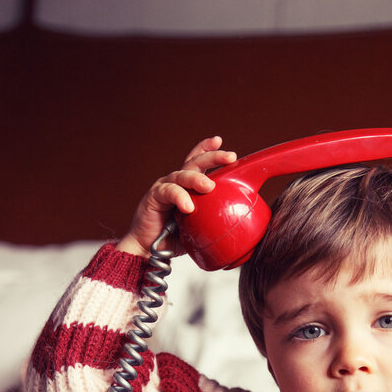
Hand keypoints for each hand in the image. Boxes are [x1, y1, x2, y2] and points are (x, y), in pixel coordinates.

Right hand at [118, 136, 236, 257]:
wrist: (149, 250)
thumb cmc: (174, 238)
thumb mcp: (201, 227)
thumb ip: (214, 219)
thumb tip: (242, 223)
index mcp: (188, 186)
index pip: (198, 162)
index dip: (208, 149)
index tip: (219, 141)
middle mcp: (176, 182)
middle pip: (195, 163)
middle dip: (213, 157)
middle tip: (230, 157)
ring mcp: (165, 187)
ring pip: (183, 175)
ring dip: (197, 179)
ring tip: (209, 186)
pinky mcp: (154, 197)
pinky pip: (169, 192)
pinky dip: (180, 197)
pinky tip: (188, 206)